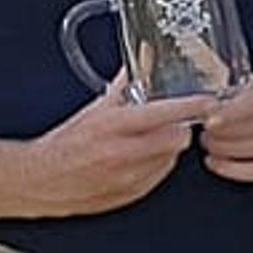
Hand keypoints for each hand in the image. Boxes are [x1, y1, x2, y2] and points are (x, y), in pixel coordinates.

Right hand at [28, 79, 214, 216]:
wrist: (43, 180)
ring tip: (148, 141)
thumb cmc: (67, 144)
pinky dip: (158, 166)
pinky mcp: (132, 194)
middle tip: (173, 122)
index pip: (166, 113)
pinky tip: (141, 159)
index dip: (192, 106)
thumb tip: (144, 58)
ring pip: (171, 158)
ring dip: (168, 148)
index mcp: (114, 126)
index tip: (209, 101)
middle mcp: (124, 153)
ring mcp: (130, 177)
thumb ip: (125, 84)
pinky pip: (160, 177)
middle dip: (180, 128)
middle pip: (177, 139)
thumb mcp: (96, 109)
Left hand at [199, 71, 252, 182]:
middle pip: (244, 130)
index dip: (225, 115)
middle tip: (203, 133)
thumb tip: (202, 102)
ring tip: (209, 145)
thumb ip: (239, 92)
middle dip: (216, 134)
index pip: (249, 104)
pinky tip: (216, 163)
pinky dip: (231, 169)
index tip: (207, 120)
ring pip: (246, 150)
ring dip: (219, 150)